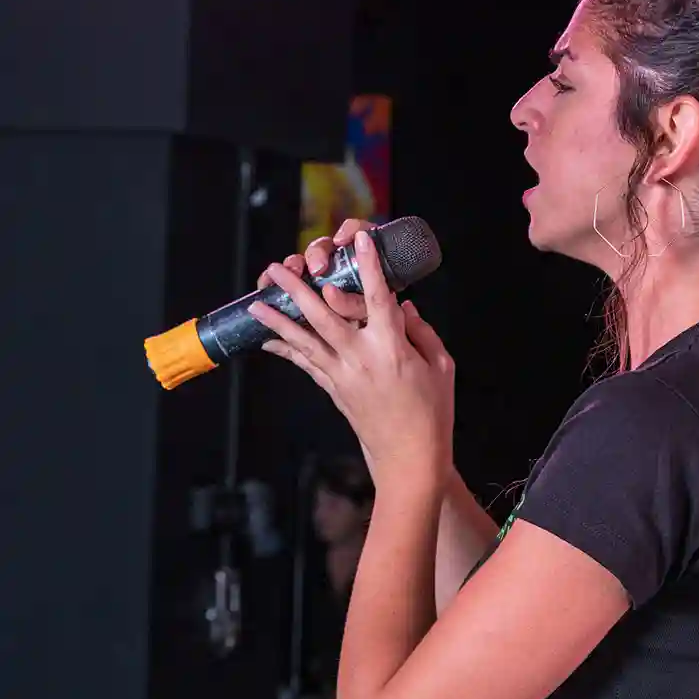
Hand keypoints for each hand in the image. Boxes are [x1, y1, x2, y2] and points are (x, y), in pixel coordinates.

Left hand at [250, 230, 454, 494]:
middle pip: (323, 315)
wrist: (409, 458)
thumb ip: (423, 333)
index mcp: (392, 348)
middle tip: (279, 268)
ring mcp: (342, 375)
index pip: (378, 297)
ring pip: (304, 339)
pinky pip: (305, 364)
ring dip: (278, 319)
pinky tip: (269, 338)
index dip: (369, 266)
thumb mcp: (442, 367)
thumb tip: (406, 309)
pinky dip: (286, 349)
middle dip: (298, 289)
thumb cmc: (432, 413)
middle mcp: (361, 358)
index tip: (360, 239)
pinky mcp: (334, 390)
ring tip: (256, 301)